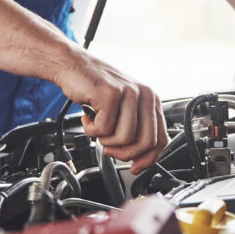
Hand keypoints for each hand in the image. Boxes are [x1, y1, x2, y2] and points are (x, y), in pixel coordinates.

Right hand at [54, 50, 168, 173]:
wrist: (74, 66)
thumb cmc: (96, 89)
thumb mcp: (123, 108)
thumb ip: (136, 129)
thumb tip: (141, 159)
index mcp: (152, 100)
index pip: (160, 138)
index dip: (148, 159)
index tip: (135, 167)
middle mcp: (145, 95)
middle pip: (145, 142)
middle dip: (125, 154)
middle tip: (110, 148)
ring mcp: (129, 93)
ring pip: (125, 138)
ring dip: (106, 140)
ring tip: (97, 127)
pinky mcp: (111, 94)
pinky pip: (104, 129)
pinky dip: (92, 130)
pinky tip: (89, 118)